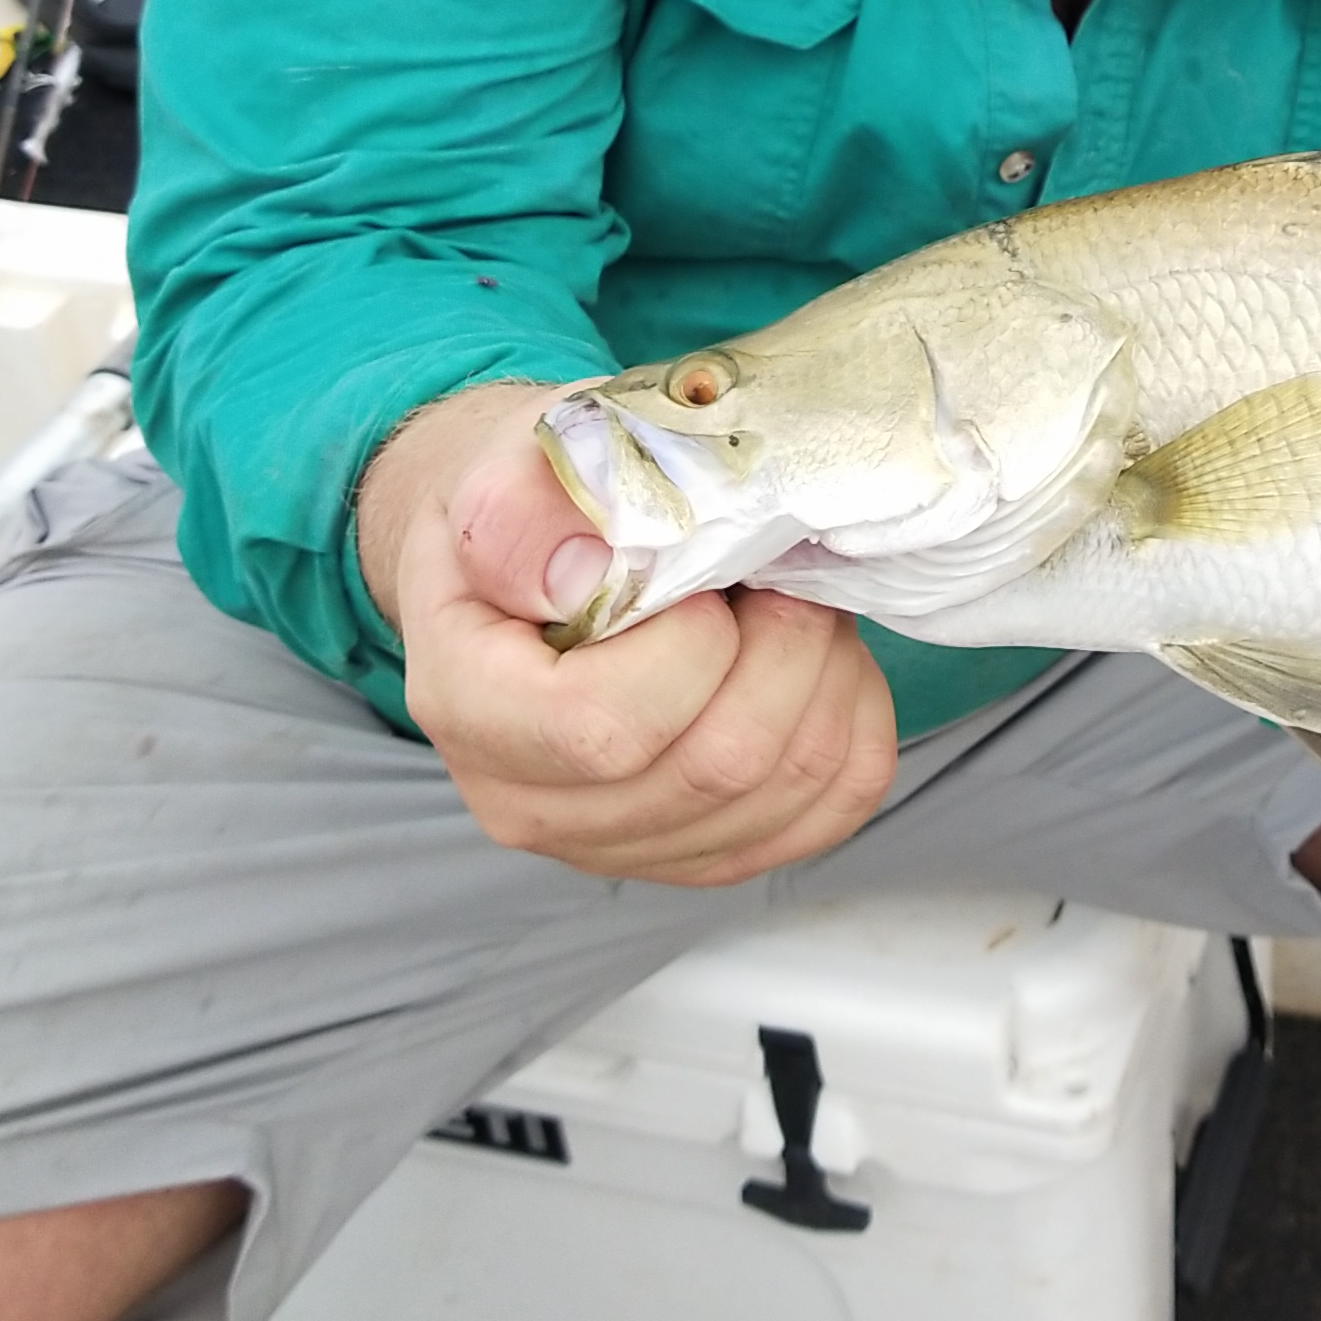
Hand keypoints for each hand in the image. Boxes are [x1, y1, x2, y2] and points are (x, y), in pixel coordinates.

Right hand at [356, 383, 899, 885]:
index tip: (707, 568)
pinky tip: (819, 659)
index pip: (604, 728)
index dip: (693, 645)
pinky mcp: (702, 854)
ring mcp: (621, 845)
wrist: (529, 552)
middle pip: (715, 767)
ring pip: (784, 792)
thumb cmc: (529, 502)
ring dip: (826, 677)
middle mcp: (533, 804)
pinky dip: (853, 721)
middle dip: (786, 647)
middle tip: (783, 566)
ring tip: (797, 599)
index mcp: (466, 706)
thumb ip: (528, 510)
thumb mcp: (508, 466)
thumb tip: (584, 569)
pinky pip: (827, 810)